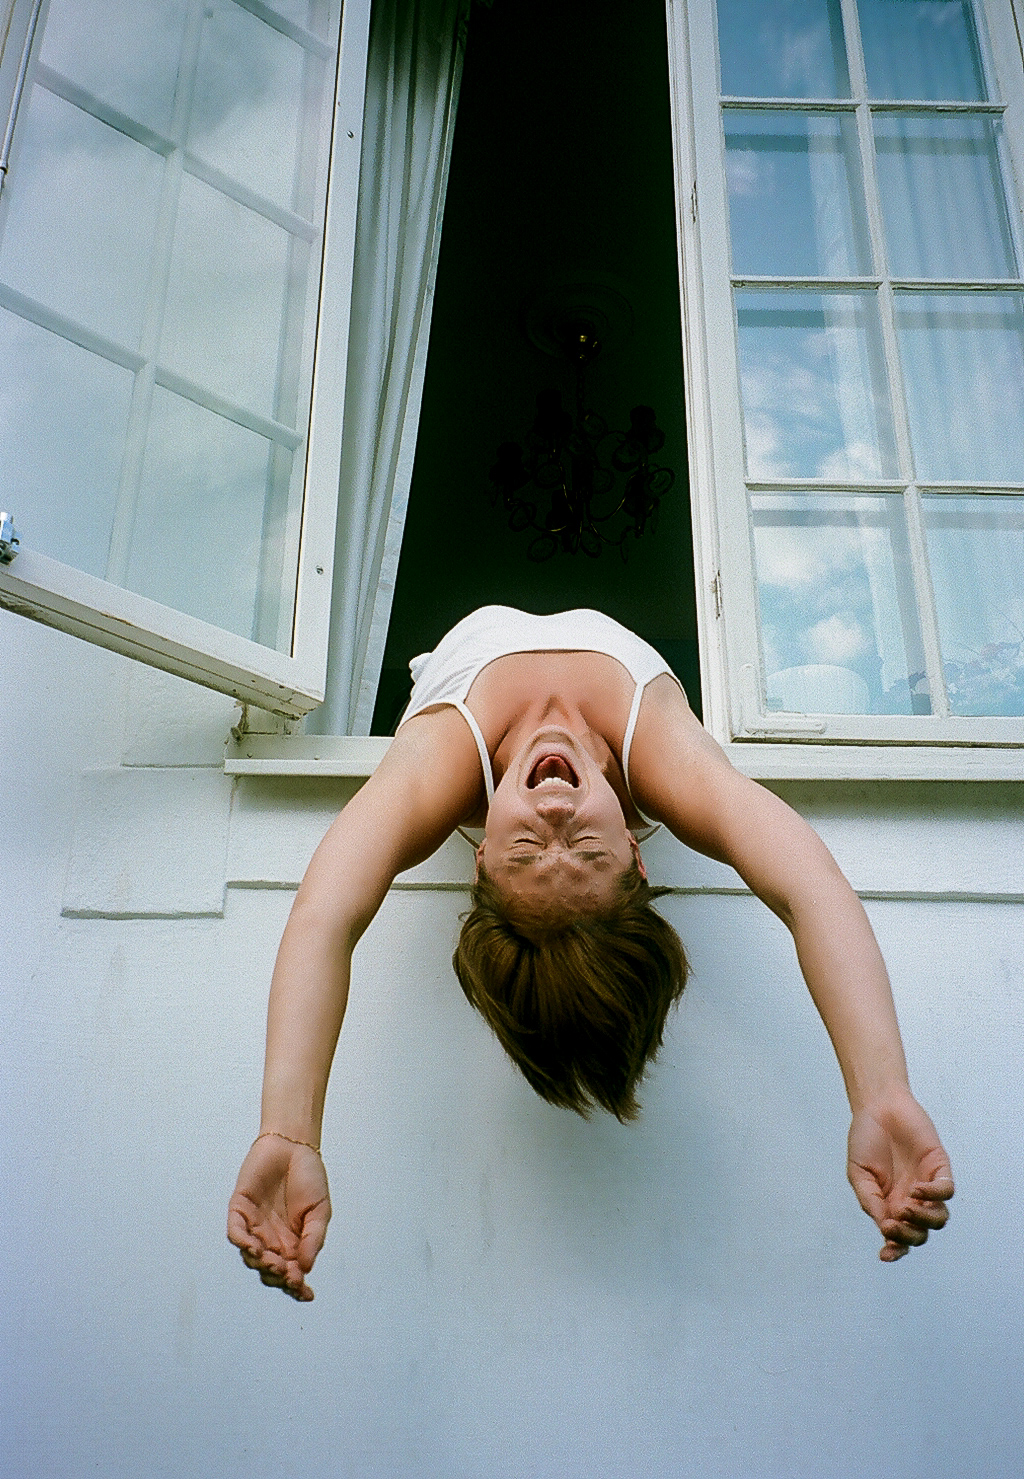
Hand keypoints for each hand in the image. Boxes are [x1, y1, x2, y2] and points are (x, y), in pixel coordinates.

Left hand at [227, 1135, 330, 1299]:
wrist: (294, 1144)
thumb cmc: (308, 1176)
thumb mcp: (320, 1211)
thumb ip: (313, 1239)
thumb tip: (306, 1268)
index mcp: (292, 1243)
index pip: (291, 1273)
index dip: (296, 1288)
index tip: (306, 1294)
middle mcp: (271, 1239)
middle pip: (269, 1271)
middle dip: (279, 1278)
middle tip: (290, 1274)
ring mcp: (254, 1226)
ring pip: (251, 1258)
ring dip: (262, 1265)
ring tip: (275, 1263)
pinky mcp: (239, 1210)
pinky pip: (236, 1233)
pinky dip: (242, 1244)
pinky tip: (255, 1249)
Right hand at [847, 1090, 953, 1261]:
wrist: (877, 1106)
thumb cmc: (865, 1138)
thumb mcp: (858, 1173)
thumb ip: (870, 1200)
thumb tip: (885, 1227)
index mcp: (890, 1204)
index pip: (899, 1237)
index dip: (895, 1250)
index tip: (885, 1254)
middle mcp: (911, 1200)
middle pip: (921, 1234)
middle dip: (907, 1236)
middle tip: (892, 1223)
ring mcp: (927, 1185)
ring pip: (939, 1219)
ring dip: (924, 1221)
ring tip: (905, 1208)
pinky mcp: (939, 1168)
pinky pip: (946, 1191)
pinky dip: (934, 1196)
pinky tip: (916, 1188)